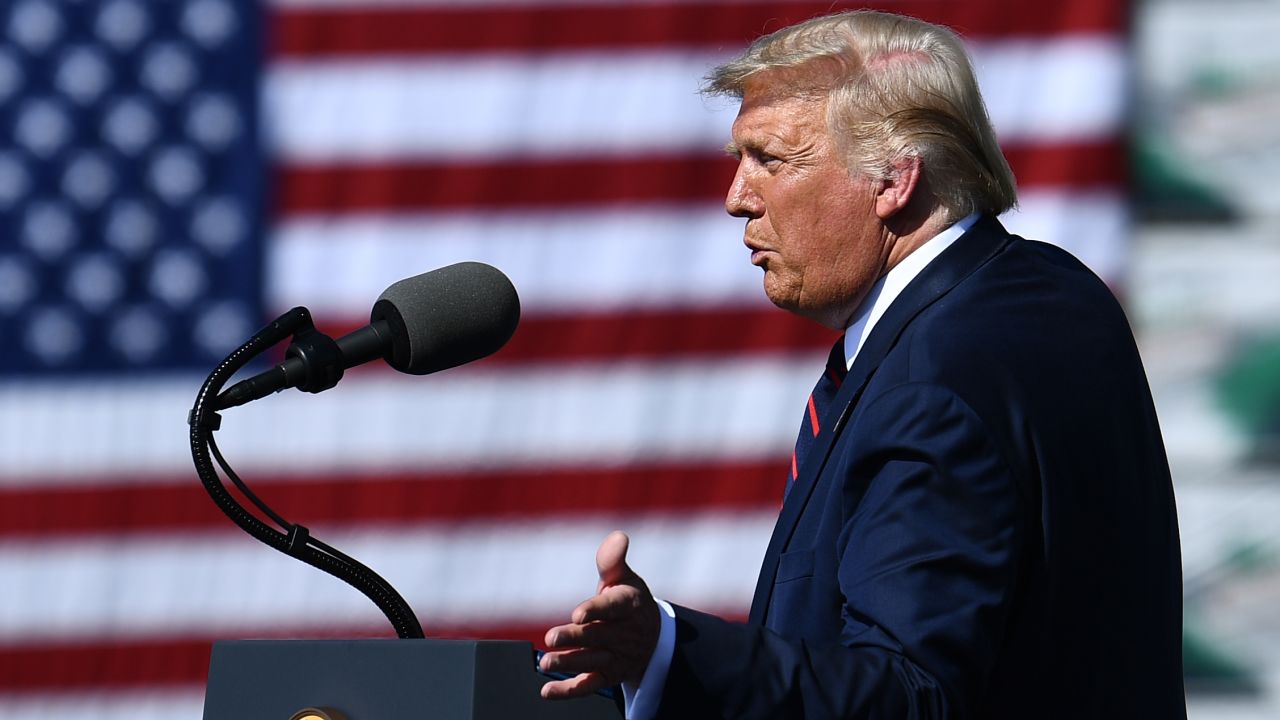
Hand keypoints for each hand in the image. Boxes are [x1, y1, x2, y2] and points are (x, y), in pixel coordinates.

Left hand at [539, 531, 660, 698]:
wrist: (653, 636)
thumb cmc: (628, 601)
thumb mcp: (624, 578)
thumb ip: (612, 560)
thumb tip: (618, 536)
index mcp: (629, 605)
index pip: (613, 607)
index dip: (595, 610)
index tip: (577, 613)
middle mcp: (625, 633)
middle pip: (599, 636)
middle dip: (575, 638)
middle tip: (551, 638)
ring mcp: (617, 656)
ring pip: (593, 661)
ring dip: (569, 663)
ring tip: (546, 663)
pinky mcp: (609, 676)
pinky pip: (590, 685)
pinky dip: (569, 691)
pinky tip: (547, 691)